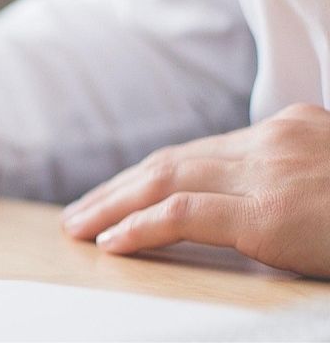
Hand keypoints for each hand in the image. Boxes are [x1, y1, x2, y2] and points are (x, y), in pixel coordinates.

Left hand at [61, 103, 329, 276]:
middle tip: (80, 211)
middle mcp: (273, 140)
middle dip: (118, 188)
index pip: (201, 150)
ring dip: (113, 205)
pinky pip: (184, 215)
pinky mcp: (269, 213)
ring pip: (166, 180)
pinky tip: (112, 241)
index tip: (118, 193)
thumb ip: (290, 177)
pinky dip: (139, 227)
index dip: (149, 174)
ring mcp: (270, 172)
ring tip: (80, 227)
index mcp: (290, 127)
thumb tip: (256, 203)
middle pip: (174, 161)